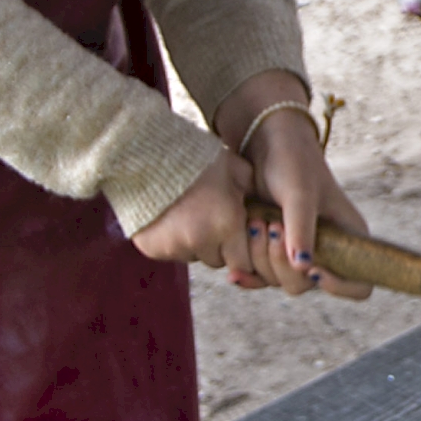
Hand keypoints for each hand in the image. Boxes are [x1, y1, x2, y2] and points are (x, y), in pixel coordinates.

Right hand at [131, 149, 259, 281]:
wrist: (150, 157)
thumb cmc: (199, 161)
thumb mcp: (237, 171)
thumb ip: (254, 195)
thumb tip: (270, 212)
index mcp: (228, 225)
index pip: (244, 262)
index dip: (242, 249)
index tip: (238, 234)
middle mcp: (202, 241)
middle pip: (219, 261)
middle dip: (221, 247)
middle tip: (214, 221)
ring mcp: (175, 247)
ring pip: (195, 256)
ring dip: (198, 245)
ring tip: (192, 215)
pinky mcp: (153, 249)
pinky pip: (171, 253)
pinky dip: (173, 241)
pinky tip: (173, 219)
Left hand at [242, 108, 374, 299]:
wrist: (264, 144)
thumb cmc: (293, 161)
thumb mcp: (300, 193)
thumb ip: (302, 228)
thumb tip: (304, 266)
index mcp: (350, 237)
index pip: (360, 284)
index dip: (341, 286)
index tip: (314, 269)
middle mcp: (328, 250)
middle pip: (308, 284)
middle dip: (283, 263)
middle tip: (272, 226)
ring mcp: (299, 252)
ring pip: (281, 281)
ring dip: (261, 259)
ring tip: (254, 223)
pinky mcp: (274, 251)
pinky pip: (262, 278)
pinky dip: (248, 275)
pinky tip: (235, 273)